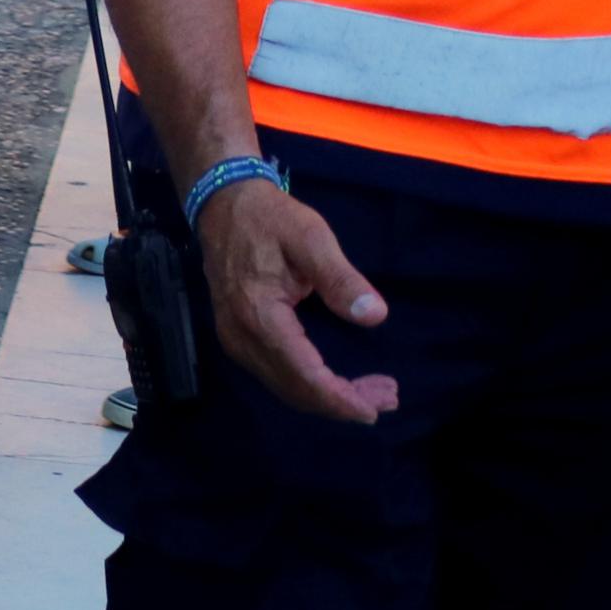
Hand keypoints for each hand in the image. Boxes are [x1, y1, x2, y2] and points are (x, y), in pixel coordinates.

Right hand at [196, 176, 397, 422]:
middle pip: (295, 389)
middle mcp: (241, 336)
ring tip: (370, 393)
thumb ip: (340, 278)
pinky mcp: (237, 336)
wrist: (223, 202)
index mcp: (258, 314)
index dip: (341, 398)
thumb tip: (375, 316)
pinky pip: (275, 375)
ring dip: (327, 398)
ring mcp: (234, 339)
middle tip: (387, 397)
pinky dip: (308, 387)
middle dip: (342, 402)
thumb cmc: (270, 218)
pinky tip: (335, 381)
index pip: (303, 375)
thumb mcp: (311, 237)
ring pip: (284, 387)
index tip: (378, 406)